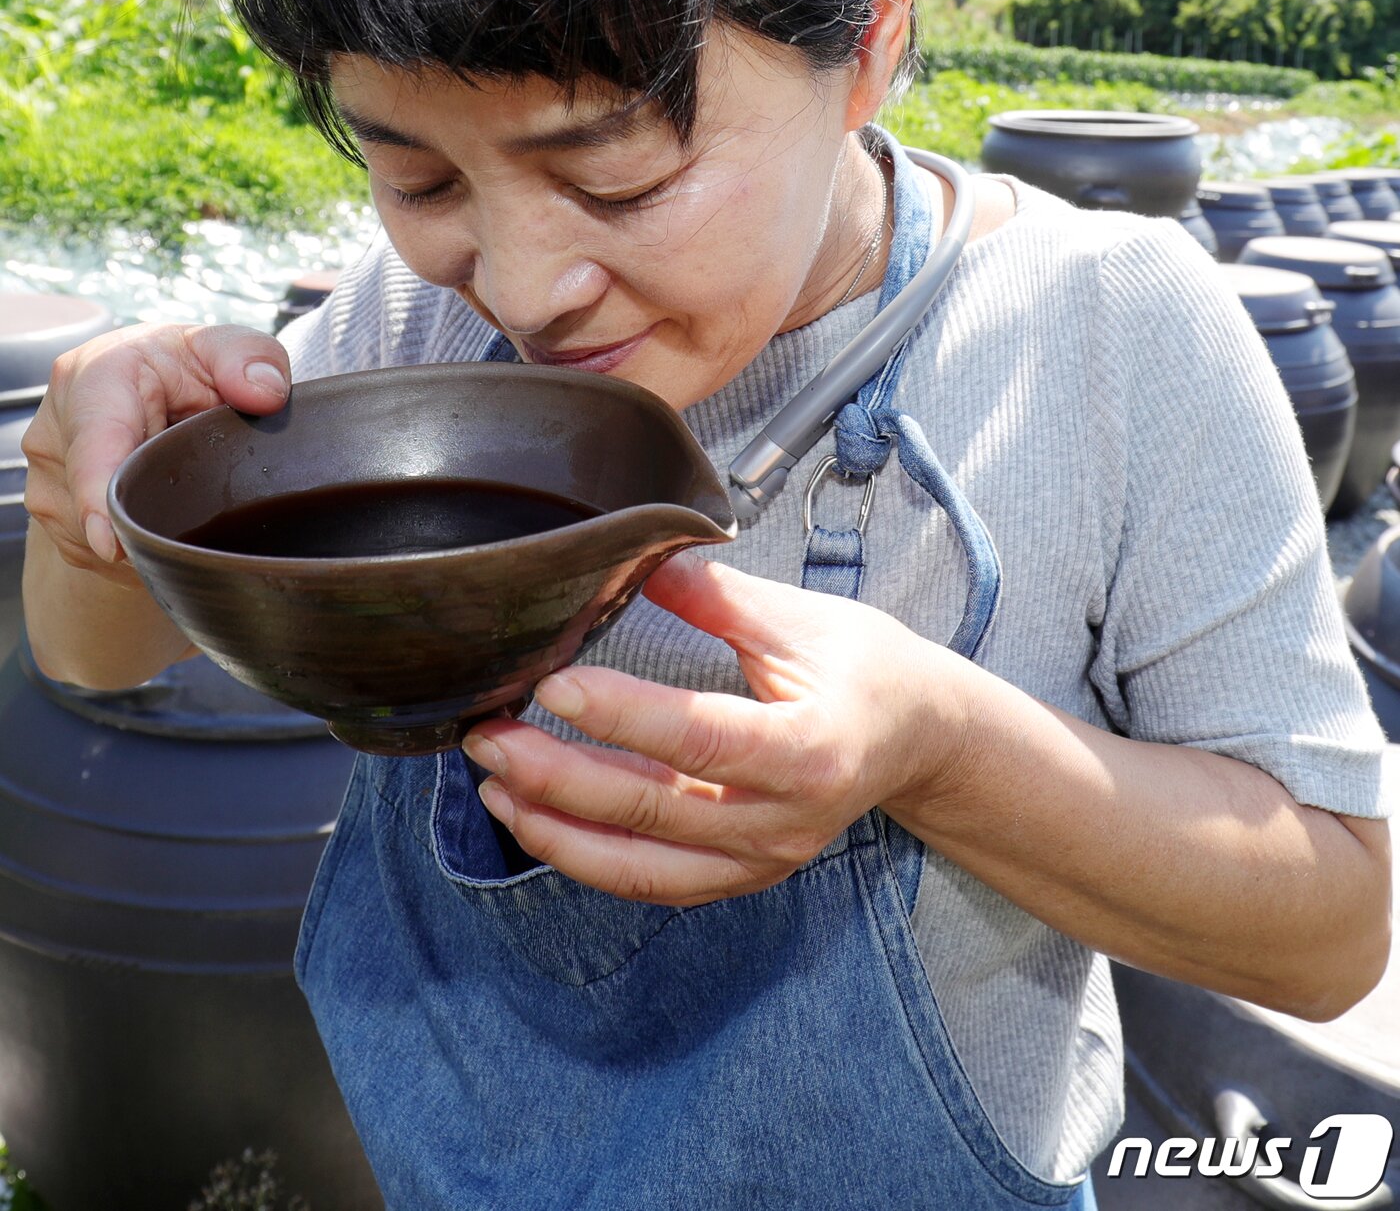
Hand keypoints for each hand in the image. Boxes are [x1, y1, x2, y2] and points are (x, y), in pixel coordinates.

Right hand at [21, 322, 292, 579]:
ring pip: (97, 537)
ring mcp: (47, 482)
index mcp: (92, 378)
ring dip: (147, 529)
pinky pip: (96, 552)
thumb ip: (249, 356)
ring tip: (180, 487)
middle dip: (155, 514)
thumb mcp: (222, 349)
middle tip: (202, 497)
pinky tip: (159, 509)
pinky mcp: (56, 520)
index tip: (110, 544)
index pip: (92, 445)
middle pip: (99, 504)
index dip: (97, 498)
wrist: (147, 397)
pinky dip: (135, 545)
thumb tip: (264, 393)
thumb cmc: (183, 369)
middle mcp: (55, 432)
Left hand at [462, 552, 976, 906]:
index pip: (701, 737)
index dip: (623, 716)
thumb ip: (713, 593)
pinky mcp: (741, 875)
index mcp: (809, 748)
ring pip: (641, 864)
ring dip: (556, 828)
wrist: (919, 738)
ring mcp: (762, 859)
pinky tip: (535, 821)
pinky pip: (652, 882)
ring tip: (491, 784)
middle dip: (558, 776)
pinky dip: (587, 857)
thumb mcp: (800, 618)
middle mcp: (785, 820)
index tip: (553, 684)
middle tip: (489, 735)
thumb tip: (634, 552)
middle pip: (654, 808)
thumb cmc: (866, 669)